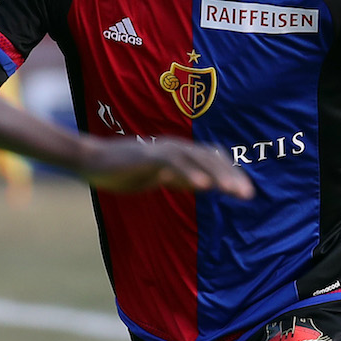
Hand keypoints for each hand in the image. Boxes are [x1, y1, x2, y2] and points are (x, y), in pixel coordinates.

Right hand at [76, 137, 252, 197]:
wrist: (92, 160)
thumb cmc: (123, 170)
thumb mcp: (158, 176)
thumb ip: (180, 178)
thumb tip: (204, 185)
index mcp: (178, 152)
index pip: (212, 160)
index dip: (230, 174)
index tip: (245, 192)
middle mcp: (175, 147)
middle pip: (211, 159)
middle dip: (231, 176)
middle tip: (248, 194)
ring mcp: (162, 149)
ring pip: (197, 159)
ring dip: (218, 175)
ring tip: (233, 191)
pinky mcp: (149, 156)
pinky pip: (174, 164)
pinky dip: (190, 174)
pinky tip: (204, 186)